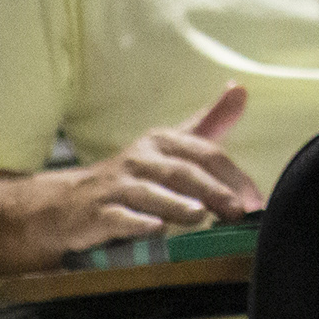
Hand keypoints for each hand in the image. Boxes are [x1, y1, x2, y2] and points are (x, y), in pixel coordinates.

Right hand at [33, 84, 263, 254]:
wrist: (64, 204)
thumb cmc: (130, 176)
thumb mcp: (168, 146)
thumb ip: (207, 123)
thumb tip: (239, 89)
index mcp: (161, 142)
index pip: (204, 153)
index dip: (232, 176)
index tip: (254, 199)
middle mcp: (139, 159)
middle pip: (181, 172)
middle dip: (212, 190)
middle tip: (237, 210)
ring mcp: (116, 187)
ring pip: (150, 193)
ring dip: (176, 204)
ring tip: (200, 215)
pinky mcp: (96, 214)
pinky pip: (118, 218)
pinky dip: (136, 223)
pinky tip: (155, 229)